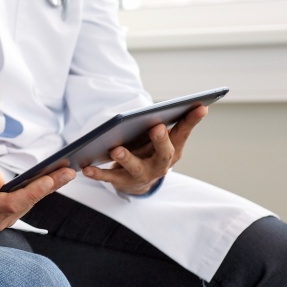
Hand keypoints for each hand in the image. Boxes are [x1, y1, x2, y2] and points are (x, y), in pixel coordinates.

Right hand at [0, 158, 75, 230]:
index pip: (13, 202)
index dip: (34, 191)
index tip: (51, 179)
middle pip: (25, 204)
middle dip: (48, 187)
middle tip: (68, 172)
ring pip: (26, 206)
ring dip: (46, 191)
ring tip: (64, 174)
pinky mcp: (2, 220)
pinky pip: (22, 208)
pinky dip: (36, 195)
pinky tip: (49, 183)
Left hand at [83, 105, 206, 194]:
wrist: (138, 183)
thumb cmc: (152, 152)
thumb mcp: (165, 140)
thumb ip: (177, 124)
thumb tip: (200, 104)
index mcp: (172, 151)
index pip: (184, 133)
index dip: (192, 121)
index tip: (200, 106)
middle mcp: (160, 165)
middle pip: (163, 154)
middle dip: (160, 141)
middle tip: (157, 127)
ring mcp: (141, 175)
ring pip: (135, 168)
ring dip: (126, 158)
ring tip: (115, 150)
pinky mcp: (122, 182)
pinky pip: (109, 178)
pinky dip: (98, 174)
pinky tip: (86, 169)